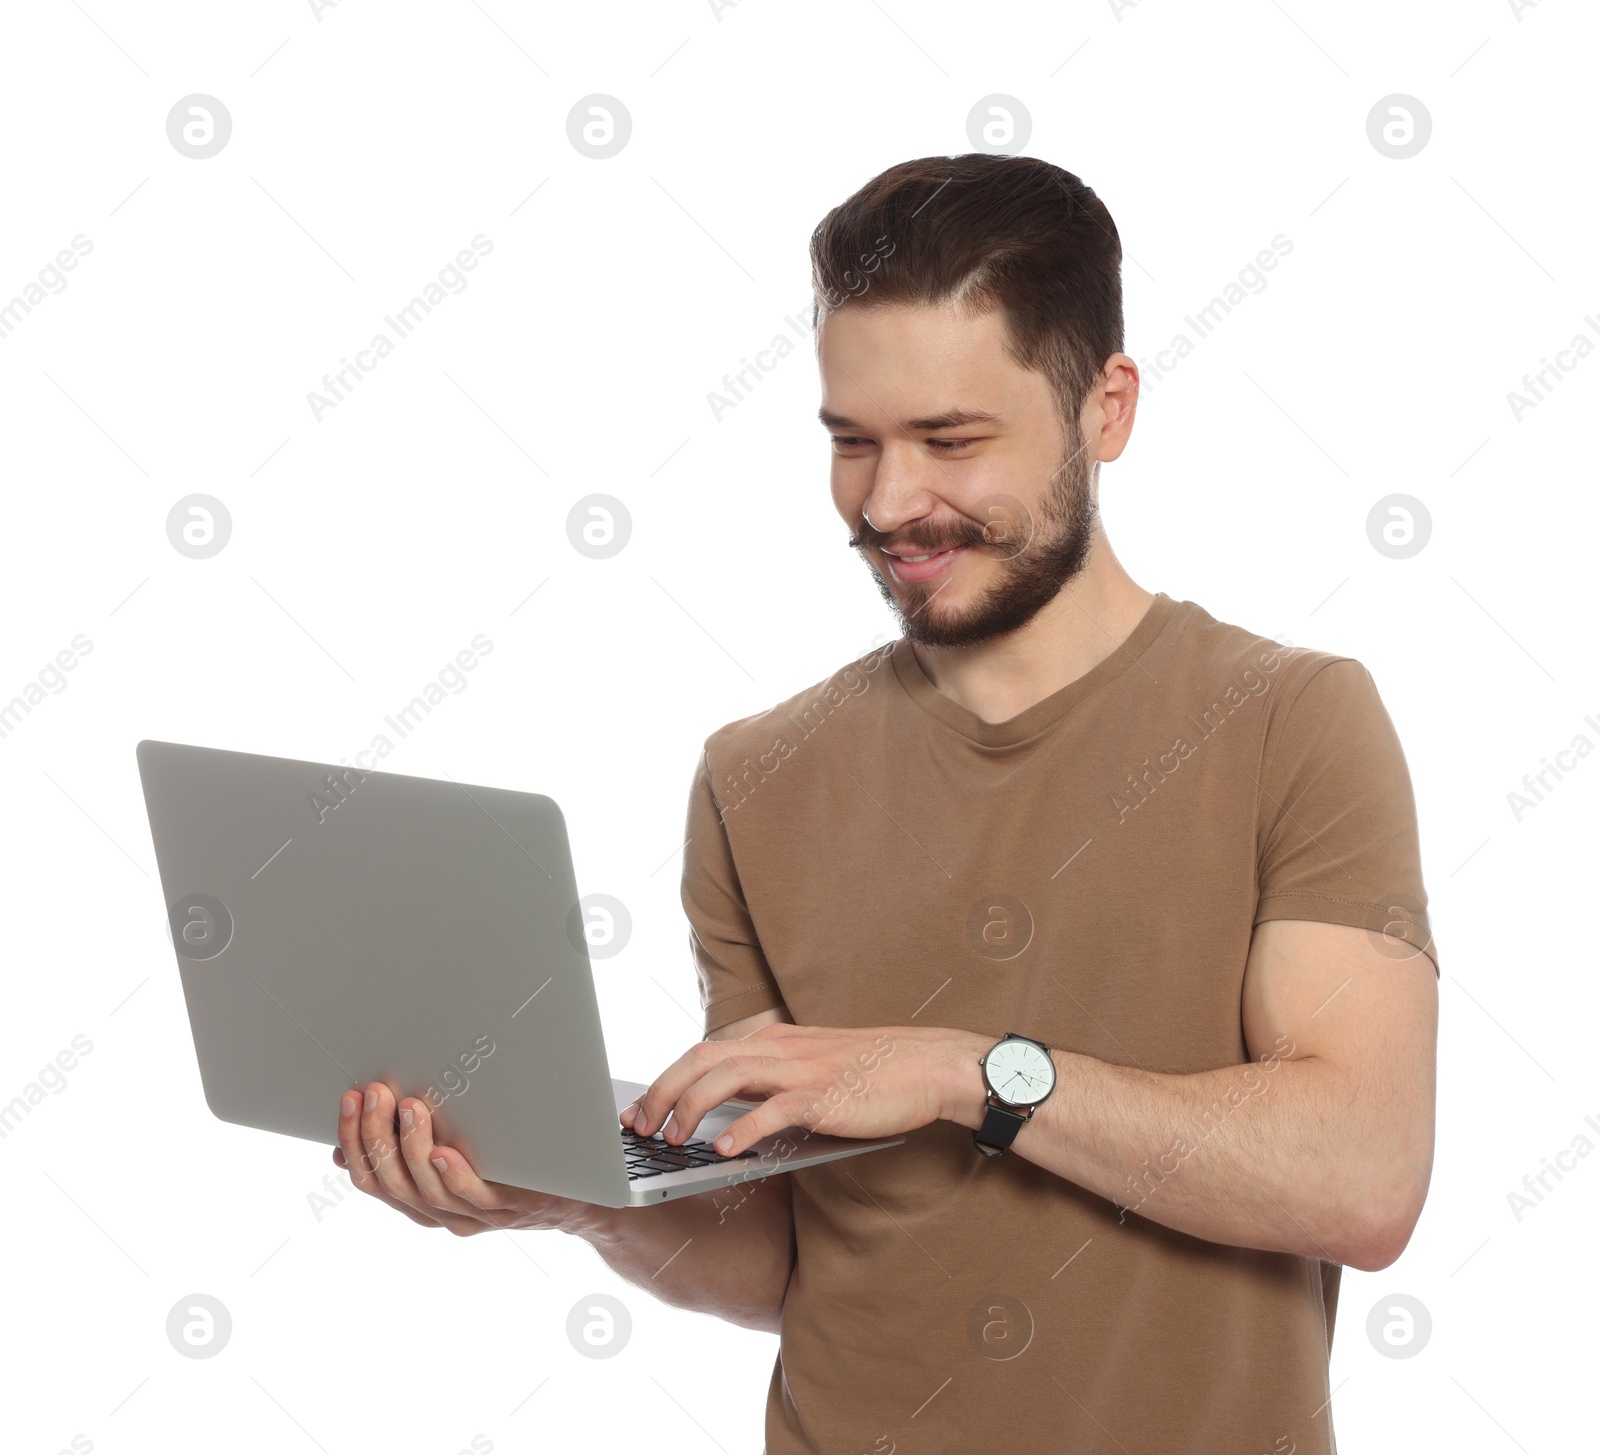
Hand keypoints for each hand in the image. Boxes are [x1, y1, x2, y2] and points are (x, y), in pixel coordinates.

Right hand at [335, 1080, 603, 1237]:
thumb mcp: (455, 1148)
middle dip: (375, 1136)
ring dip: (411, 1147)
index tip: (349, 1098)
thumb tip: (350, 1144)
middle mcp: (441, 1212)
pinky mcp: (508, 1207)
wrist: (577, 1191)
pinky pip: (473, 1197)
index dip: (353, 1139)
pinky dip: (453, 1175)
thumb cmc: (512, 1159)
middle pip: (391, 1183)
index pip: (370, 1177)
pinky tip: (443, 1151)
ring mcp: (474, 1214)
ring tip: (409, 1106)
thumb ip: (411, 1147)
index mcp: (420, 1198)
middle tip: (374, 1092)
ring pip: (426, 1191)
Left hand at [621, 1023, 989, 1157]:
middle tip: (637, 1129)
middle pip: (701, 1060)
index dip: (664, 1080)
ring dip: (689, 1109)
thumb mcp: (814, 1066)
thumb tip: (729, 1113)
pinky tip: (722, 1151)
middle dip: (661, 1093)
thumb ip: (774, 1081)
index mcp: (774, 1039)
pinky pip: (773, 1111)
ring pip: (726, 1078)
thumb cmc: (876, 1072)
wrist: (932, 1065)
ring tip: (671, 1142)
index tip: (638, 1109)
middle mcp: (780, 1047)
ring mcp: (802, 1070)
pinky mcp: (825, 1096)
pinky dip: (742, 1130)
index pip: (703, 1053)